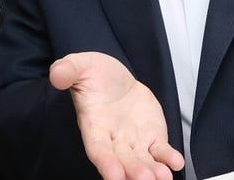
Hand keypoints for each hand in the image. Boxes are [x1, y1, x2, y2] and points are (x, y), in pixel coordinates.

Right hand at [50, 51, 183, 179]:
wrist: (115, 77)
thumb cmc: (94, 74)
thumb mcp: (80, 65)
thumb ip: (68, 70)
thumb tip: (56, 74)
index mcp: (93, 125)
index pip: (98, 149)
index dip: (106, 163)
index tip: (114, 176)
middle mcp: (113, 139)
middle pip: (123, 160)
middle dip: (133, 171)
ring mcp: (134, 140)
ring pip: (142, 161)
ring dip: (153, 171)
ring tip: (163, 177)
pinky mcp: (152, 136)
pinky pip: (160, 151)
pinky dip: (168, 158)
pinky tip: (176, 162)